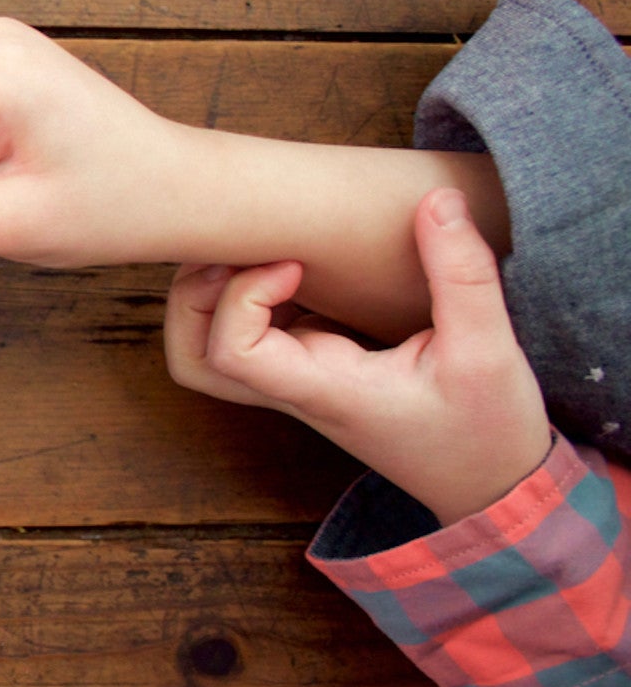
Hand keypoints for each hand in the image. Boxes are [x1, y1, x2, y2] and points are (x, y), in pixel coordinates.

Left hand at [163, 188, 551, 525]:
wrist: (495, 485)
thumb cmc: (488, 430)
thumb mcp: (489, 350)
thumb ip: (462, 274)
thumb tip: (437, 201)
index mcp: (324, 390)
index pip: (229, 354)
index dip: (239, 298)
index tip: (292, 263)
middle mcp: (296, 388)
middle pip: (192, 354)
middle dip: (196, 294)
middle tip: (248, 248)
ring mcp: (299, 380)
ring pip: (210, 344)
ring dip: (217, 292)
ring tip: (269, 248)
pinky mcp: (315, 367)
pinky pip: (255, 331)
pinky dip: (256, 292)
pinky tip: (299, 258)